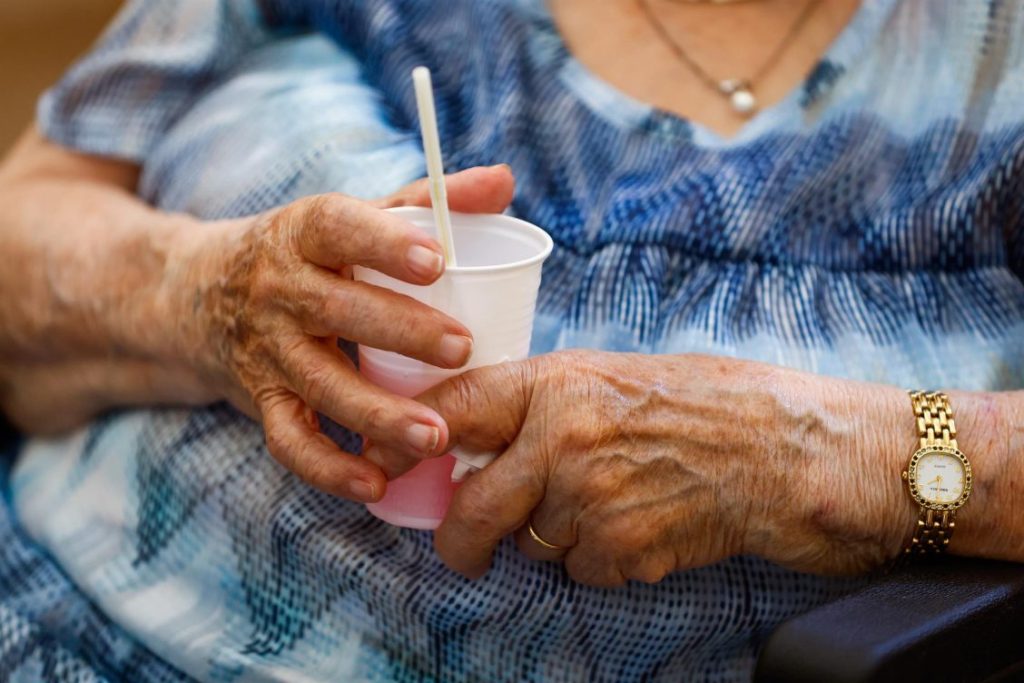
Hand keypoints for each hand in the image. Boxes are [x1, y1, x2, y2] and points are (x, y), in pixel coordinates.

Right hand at [168, 165, 514, 502]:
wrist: (199, 294)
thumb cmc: (305, 253)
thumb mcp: (350, 218)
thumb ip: (425, 203)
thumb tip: (504, 181)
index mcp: (304, 234)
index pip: (338, 227)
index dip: (384, 241)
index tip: (435, 259)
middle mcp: (280, 290)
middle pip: (338, 310)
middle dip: (401, 331)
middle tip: (462, 348)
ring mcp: (268, 350)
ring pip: (321, 384)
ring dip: (378, 414)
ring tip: (436, 436)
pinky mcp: (262, 400)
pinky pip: (291, 442)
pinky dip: (329, 469)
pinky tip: (377, 484)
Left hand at [376, 351, 917, 584]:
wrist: (787, 451)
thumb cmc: (709, 402)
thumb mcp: (617, 374)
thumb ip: (547, 400)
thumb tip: (482, 433)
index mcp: (558, 383)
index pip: (454, 410)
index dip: (409, 441)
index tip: (387, 467)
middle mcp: (563, 439)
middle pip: (473, 507)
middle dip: (460, 538)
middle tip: (464, 547)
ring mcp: (591, 498)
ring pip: (531, 545)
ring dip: (555, 539)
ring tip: (611, 505)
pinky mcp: (623, 550)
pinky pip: (581, 571)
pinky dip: (601, 561)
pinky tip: (642, 527)